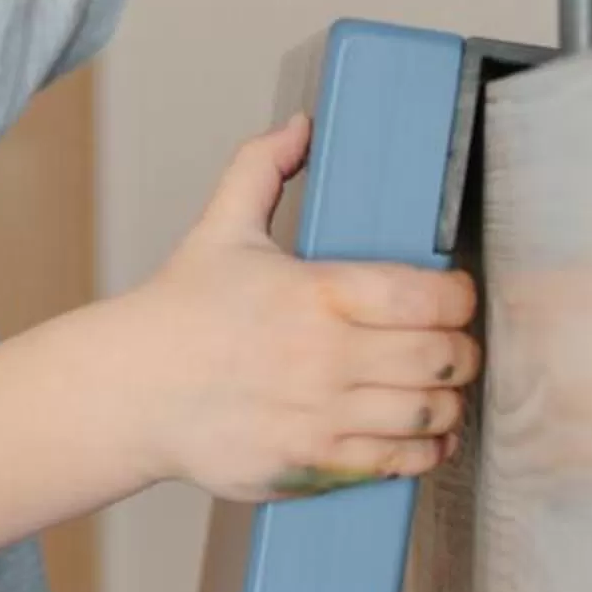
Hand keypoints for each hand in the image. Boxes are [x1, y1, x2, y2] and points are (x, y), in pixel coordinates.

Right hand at [113, 112, 482, 502]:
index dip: (459, 296)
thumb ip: (262, 169)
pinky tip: (425, 434)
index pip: (428, 298)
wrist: (131, 392)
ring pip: (428, 412)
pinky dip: (425, 449)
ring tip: (441, 388)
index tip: (456, 296)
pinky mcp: (313, 463)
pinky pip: (397, 462)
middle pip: (441, 358)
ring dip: (448, 400)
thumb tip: (300, 127)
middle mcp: (325, 358)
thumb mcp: (221, 228)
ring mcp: (321, 416)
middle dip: (461, 350)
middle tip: (455, 344)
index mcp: (316, 293)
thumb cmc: (178, 315)